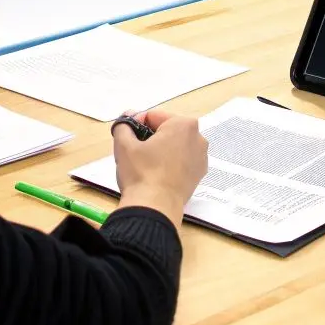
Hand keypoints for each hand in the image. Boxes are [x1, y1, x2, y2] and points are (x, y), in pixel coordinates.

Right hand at [112, 109, 207, 226]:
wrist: (155, 208)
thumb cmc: (141, 173)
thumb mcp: (124, 144)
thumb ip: (124, 126)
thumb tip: (126, 120)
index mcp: (183, 124)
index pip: (153, 116)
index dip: (136, 124)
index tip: (127, 136)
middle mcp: (198, 138)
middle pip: (166, 130)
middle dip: (150, 137)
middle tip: (134, 151)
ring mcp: (201, 158)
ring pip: (174, 146)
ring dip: (160, 150)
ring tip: (145, 164)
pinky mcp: (199, 175)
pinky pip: (181, 161)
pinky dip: (169, 164)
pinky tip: (156, 175)